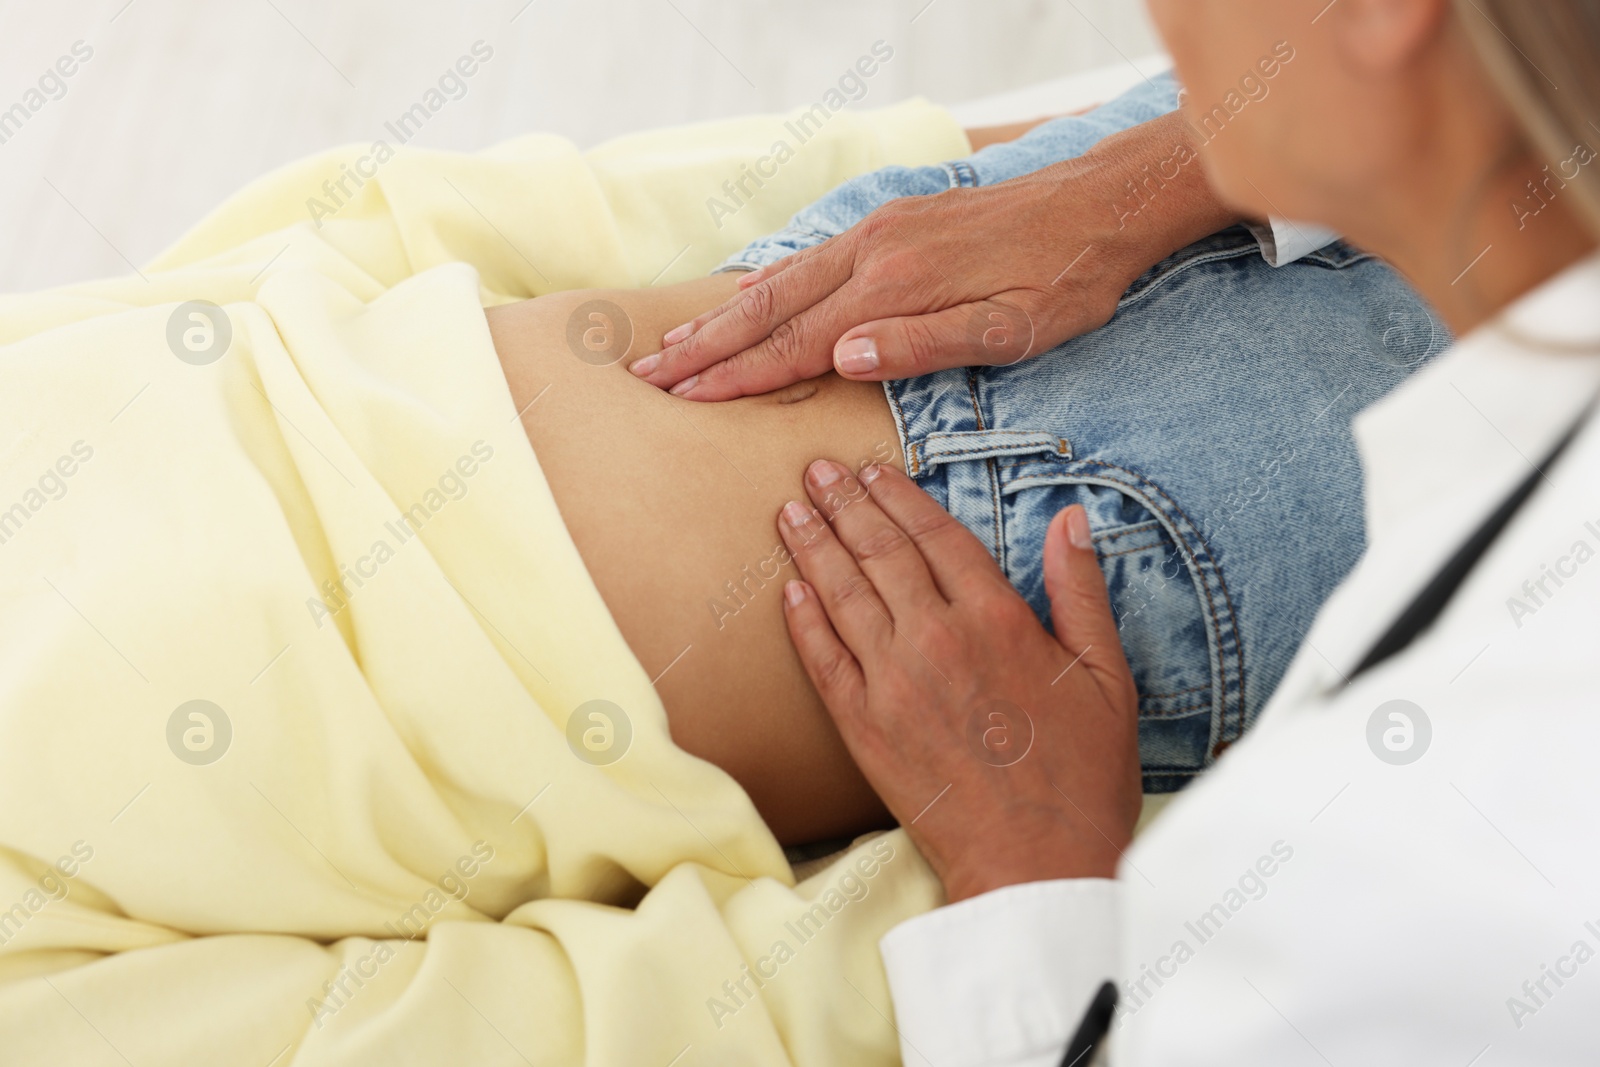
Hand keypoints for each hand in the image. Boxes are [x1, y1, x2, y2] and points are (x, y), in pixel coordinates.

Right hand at [631, 110, 1238, 400]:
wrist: (1103, 203)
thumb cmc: (1067, 279)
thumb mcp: (1013, 327)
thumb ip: (924, 345)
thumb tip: (841, 360)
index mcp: (898, 286)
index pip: (798, 342)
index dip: (739, 375)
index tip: (686, 399)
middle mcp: (875, 251)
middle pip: (770, 306)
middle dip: (705, 344)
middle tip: (648, 374)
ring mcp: (879, 231)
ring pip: (782, 279)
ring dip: (723, 314)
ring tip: (673, 341)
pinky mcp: (891, 223)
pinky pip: (808, 258)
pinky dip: (763, 285)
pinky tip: (743, 299)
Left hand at [775, 460, 1141, 900]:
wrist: (1036, 863)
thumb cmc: (1082, 774)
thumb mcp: (1106, 675)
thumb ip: (1080, 591)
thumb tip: (1070, 518)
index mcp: (997, 619)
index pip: (936, 537)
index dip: (901, 497)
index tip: (874, 470)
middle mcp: (936, 639)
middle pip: (879, 554)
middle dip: (844, 506)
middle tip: (815, 471)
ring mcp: (891, 683)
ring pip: (842, 596)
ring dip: (813, 548)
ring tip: (790, 511)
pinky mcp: (863, 728)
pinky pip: (822, 661)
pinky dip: (802, 622)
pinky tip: (788, 591)